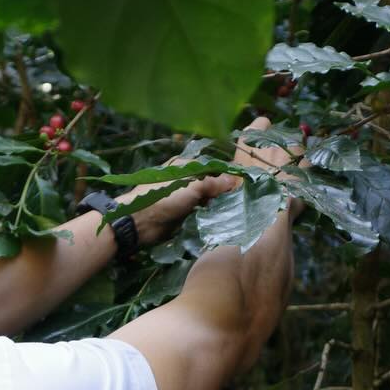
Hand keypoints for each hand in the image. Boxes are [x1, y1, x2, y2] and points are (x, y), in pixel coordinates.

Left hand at [116, 118, 300, 245]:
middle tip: (251, 197)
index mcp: (188, 165)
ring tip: (245, 210)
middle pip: (215, 182)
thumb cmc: (161, 198)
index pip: (216, 165)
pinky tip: (229, 220)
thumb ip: (213, 183)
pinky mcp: (185, 215)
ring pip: (212, 199)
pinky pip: (205, 213)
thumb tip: (235, 181)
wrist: (137, 223)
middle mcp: (189, 180)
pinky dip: (215, 216)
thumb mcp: (190, 187)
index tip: (251, 180)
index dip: (232, 172)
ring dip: (223, 205)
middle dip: (230, 190)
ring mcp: (187, 198)